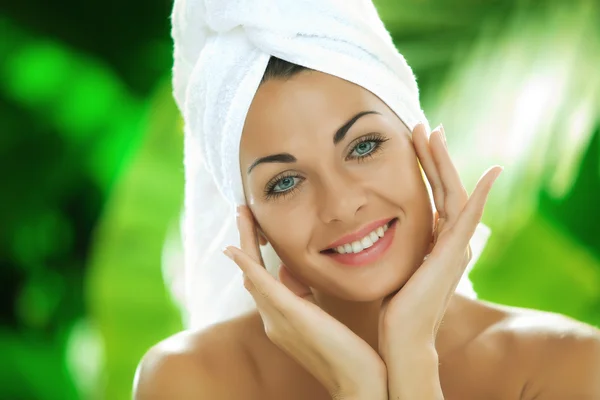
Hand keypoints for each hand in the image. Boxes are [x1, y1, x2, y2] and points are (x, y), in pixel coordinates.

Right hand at [224, 206, 386, 399]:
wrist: (358, 384)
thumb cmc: (348, 353)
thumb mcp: (322, 317)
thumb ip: (304, 295)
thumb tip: (290, 271)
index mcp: (281, 319)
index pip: (262, 279)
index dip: (255, 252)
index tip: (256, 227)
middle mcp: (272, 319)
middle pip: (251, 273)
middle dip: (245, 240)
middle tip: (242, 211)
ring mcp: (277, 319)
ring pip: (253, 274)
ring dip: (245, 242)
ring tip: (243, 215)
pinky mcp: (290, 316)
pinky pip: (262, 286)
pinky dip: (247, 265)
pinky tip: (235, 249)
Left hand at [378, 124, 502, 397]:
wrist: (399, 336)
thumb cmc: (391, 306)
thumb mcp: (391, 264)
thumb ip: (392, 244)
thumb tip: (364, 229)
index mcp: (434, 241)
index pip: (432, 194)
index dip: (425, 167)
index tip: (413, 141)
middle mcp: (448, 241)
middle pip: (445, 187)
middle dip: (434, 156)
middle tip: (425, 125)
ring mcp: (454, 247)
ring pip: (454, 193)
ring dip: (445, 162)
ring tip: (434, 131)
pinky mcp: (453, 254)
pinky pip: (469, 217)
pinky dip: (482, 194)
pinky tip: (492, 172)